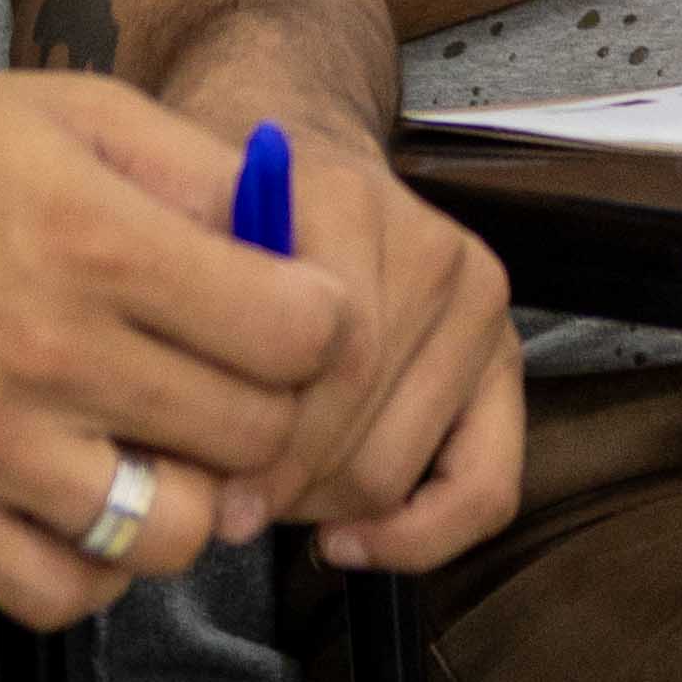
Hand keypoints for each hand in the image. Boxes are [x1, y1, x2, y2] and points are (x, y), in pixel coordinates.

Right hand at [0, 68, 371, 627]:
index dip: (322, 325)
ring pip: (174, 536)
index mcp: (98, 242)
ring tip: (172, 444)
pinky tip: (100, 500)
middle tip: (241, 379)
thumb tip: (296, 239)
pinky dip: (104, 567)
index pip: (298, 334)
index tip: (297, 312)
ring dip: (197, 498)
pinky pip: (64, 594)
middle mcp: (51, 355)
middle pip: (252, 436)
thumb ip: (198, 172)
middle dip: (274, 409)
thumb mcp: (74, 112)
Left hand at [151, 104, 526, 574]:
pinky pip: (486, 488)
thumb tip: (181, 470)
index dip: (249, 454)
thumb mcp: (175, 232)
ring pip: (395, 471)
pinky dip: (417, 537)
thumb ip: (177, 327)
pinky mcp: (506, 353)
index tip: (196, 493)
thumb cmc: (229, 210)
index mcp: (348, 206)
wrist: (309, 142)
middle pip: (352, 435)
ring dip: (325, 507)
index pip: (315, 373)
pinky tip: (349, 540)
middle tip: (226, 499)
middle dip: (280, 490)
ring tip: (274, 492)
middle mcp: (432, 251)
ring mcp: (479, 302)